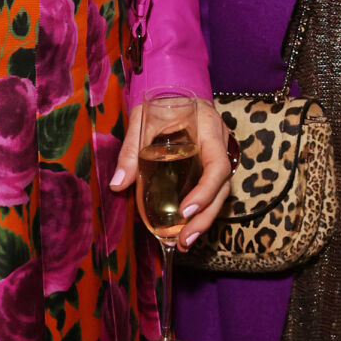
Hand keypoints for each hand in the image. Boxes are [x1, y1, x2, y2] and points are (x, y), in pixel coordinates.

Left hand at [109, 96, 234, 246]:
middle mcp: (221, 147)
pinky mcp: (211, 170)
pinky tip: (183, 231)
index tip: (185, 210)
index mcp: (210, 130)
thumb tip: (118, 184)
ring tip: (183, 244)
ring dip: (203, 222)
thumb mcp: (142, 119)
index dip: (205, 191)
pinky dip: (199, 214)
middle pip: (223, 189)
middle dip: (204, 218)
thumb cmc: (162, 105)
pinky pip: (211, 194)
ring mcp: (220, 159)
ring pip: (220, 196)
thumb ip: (132, 150)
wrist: (177, 97)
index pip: (217, 165)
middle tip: (184, 241)